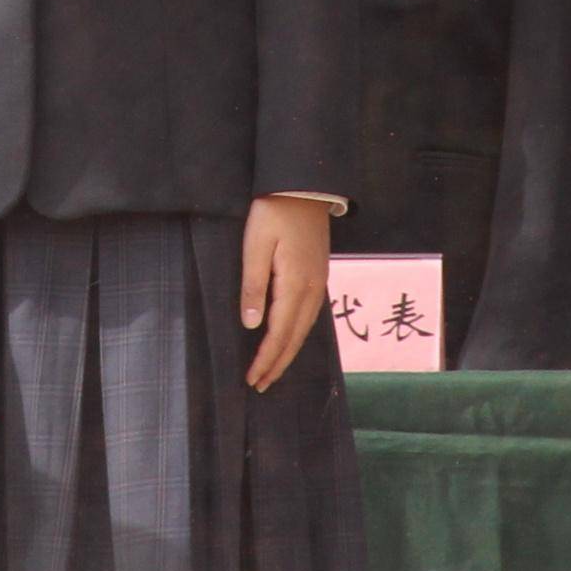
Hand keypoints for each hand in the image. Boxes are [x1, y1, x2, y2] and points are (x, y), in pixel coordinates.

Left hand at [242, 195, 332, 390]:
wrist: (303, 185)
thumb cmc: (273, 212)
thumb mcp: (255, 245)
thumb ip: (254, 286)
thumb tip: (252, 325)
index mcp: (295, 284)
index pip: (279, 333)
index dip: (266, 359)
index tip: (252, 379)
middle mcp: (312, 289)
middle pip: (295, 337)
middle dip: (278, 364)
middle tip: (261, 385)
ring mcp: (319, 281)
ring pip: (305, 328)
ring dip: (288, 351)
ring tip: (273, 369)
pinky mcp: (318, 274)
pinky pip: (309, 314)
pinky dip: (298, 333)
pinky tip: (289, 338)